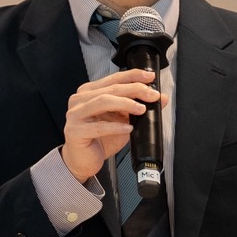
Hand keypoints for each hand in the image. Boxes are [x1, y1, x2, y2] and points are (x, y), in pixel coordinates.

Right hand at [61, 69, 166, 183]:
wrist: (84, 161)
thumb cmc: (100, 139)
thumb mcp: (123, 120)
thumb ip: (138, 107)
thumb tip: (161, 99)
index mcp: (89, 92)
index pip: (114, 78)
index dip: (133, 76)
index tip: (150, 77)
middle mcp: (80, 100)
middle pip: (110, 89)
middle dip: (134, 90)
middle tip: (152, 95)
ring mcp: (75, 114)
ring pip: (103, 101)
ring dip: (125, 103)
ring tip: (141, 109)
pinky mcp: (75, 131)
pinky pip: (99, 126)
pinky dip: (116, 126)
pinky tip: (128, 128)